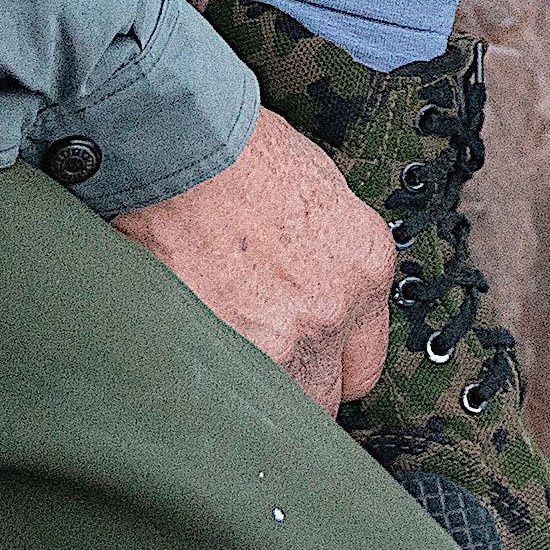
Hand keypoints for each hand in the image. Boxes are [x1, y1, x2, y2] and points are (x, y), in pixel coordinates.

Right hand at [113, 107, 390, 412]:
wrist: (183, 141)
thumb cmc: (239, 149)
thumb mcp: (319, 190)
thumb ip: (331, 253)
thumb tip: (316, 284)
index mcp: (365, 266)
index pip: (365, 364)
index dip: (328, 365)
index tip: (307, 363)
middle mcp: (332, 312)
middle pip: (323, 398)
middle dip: (293, 391)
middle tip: (260, 369)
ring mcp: (276, 339)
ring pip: (272, 407)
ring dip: (247, 394)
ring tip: (218, 366)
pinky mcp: (219, 350)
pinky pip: (219, 398)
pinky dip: (201, 388)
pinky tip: (186, 360)